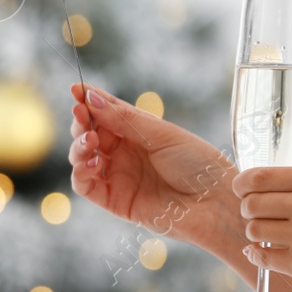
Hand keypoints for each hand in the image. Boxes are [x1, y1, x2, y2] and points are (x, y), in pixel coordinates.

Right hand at [67, 84, 238, 249]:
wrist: (215, 202)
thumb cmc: (198, 164)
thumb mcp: (161, 133)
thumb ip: (124, 119)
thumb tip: (91, 97)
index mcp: (138, 133)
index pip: (106, 113)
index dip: (90, 101)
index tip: (77, 89)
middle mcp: (124, 153)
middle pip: (89, 133)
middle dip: (81, 122)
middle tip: (80, 113)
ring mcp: (118, 176)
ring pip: (81, 158)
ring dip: (79, 146)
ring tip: (91, 141)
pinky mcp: (114, 201)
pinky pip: (85, 186)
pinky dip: (79, 173)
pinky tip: (91, 163)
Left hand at [233, 166, 291, 291]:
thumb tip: (258, 191)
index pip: (257, 177)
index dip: (243, 186)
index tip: (243, 193)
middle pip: (250, 204)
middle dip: (250, 212)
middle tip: (263, 219)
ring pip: (253, 230)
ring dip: (258, 235)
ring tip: (276, 238)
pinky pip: (261, 257)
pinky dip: (259, 256)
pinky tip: (268, 255)